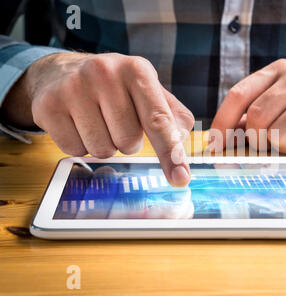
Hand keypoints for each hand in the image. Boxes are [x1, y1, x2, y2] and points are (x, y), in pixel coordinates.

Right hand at [1, 52, 193, 185]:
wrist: (63, 71)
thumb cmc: (116, 87)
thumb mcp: (148, 91)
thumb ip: (172, 118)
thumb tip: (180, 152)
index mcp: (136, 70)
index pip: (158, 120)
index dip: (171, 153)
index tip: (180, 178)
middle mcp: (104, 73)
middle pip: (128, 142)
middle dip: (128, 141)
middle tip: (118, 121)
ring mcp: (73, 88)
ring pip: (102, 150)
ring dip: (105, 145)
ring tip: (98, 121)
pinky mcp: (48, 106)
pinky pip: (75, 151)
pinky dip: (81, 145)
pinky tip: (78, 123)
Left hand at [211, 59, 285, 154]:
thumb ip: (258, 113)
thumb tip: (225, 139)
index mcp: (280, 70)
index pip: (238, 95)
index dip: (222, 123)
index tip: (216, 145)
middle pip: (256, 119)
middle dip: (258, 140)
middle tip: (271, 145)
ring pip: (278, 135)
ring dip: (283, 148)